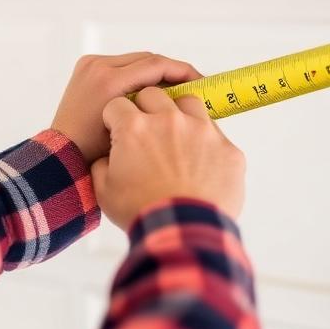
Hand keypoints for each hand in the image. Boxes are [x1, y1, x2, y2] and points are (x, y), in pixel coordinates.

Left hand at [51, 53, 200, 162]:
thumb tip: (187, 99)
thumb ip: (157, 110)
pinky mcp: (87, 67)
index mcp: (110, 82)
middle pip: (148, 59)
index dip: (184, 72)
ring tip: (172, 93)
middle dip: (172, 73)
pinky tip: (149, 93)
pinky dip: (138, 75)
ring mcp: (90, 64)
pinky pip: (121, 65)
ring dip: (155, 73)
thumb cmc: (97, 154)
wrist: (61, 155)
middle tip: (192, 88)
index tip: (201, 83)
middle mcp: (98, 66)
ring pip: (136, 60)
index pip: (157, 65)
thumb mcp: (133, 133)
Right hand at [92, 87, 245, 228]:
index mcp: (135, 128)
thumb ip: (101, 165)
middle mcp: (169, 120)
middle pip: (153, 95)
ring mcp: (202, 131)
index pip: (117, 105)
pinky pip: (216, 132)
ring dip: (178, 112)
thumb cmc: (142, 213)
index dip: (114, 119)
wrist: (182, 233)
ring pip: (188, 102)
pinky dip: (205, 140)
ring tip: (175, 135)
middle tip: (145, 130)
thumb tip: (108, 157)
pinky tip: (199, 159)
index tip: (117, 131)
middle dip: (145, 108)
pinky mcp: (227, 148)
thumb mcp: (104, 191)